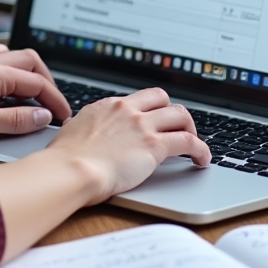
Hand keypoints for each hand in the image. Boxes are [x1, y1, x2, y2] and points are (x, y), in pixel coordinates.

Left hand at [0, 45, 70, 141]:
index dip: (55, 101)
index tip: (64, 117)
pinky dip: (13, 71)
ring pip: (16, 58)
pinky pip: (0, 61)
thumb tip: (42, 117)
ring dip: (31, 74)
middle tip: (54, 106)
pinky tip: (9, 87)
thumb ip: (15, 120)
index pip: (38, 83)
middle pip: (32, 62)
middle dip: (48, 82)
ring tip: (36, 96)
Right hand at [45, 87, 210, 204]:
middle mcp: (127, 110)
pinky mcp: (154, 146)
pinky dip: (201, 149)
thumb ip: (82, 126)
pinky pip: (188, 141)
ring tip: (194, 144)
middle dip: (172, 112)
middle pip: (162, 98)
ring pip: (180, 114)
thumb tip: (78, 129)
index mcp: (108, 106)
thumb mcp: (71, 131)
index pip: (137, 99)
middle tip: (176, 128)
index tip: (152, 121)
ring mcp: (142, 125)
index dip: (148, 110)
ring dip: (190, 127)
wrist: (71, 169)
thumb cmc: (65, 158)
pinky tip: (202, 159)